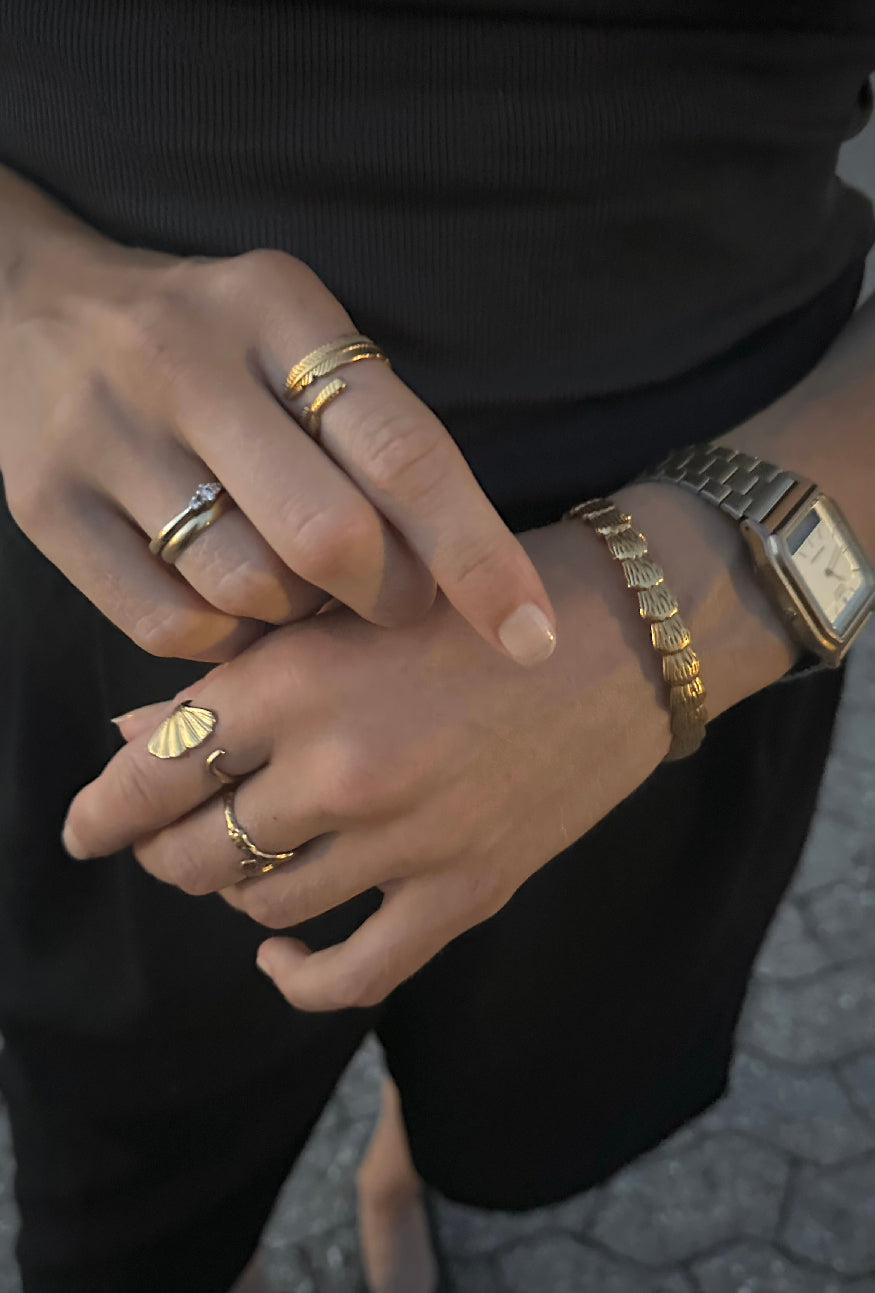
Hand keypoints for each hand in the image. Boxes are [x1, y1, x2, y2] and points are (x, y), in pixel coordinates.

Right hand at [0, 169, 554, 662]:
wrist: (32, 307)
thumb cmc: (211, 344)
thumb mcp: (298, 339)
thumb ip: (373, 434)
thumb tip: (457, 580)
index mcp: (274, 306)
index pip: (401, 448)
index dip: (477, 555)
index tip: (531, 633)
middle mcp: (183, 360)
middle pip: (329, 537)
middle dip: (387, 598)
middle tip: (395, 603)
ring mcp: (104, 434)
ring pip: (251, 590)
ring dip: (300, 616)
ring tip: (299, 584)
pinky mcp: (47, 506)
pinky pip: (171, 626)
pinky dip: (225, 637)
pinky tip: (231, 600)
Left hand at [62, 519, 670, 1009]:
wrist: (626, 636)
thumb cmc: (480, 601)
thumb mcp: (350, 609)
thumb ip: (241, 672)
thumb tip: (133, 732)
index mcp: (300, 680)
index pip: (158, 769)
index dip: (102, 810)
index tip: (81, 830)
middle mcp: (342, 768)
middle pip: (198, 850)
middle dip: (162, 853)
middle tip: (161, 843)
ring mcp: (407, 840)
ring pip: (263, 907)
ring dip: (232, 895)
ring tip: (237, 868)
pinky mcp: (465, 892)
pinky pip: (353, 974)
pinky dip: (300, 980)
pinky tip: (280, 961)